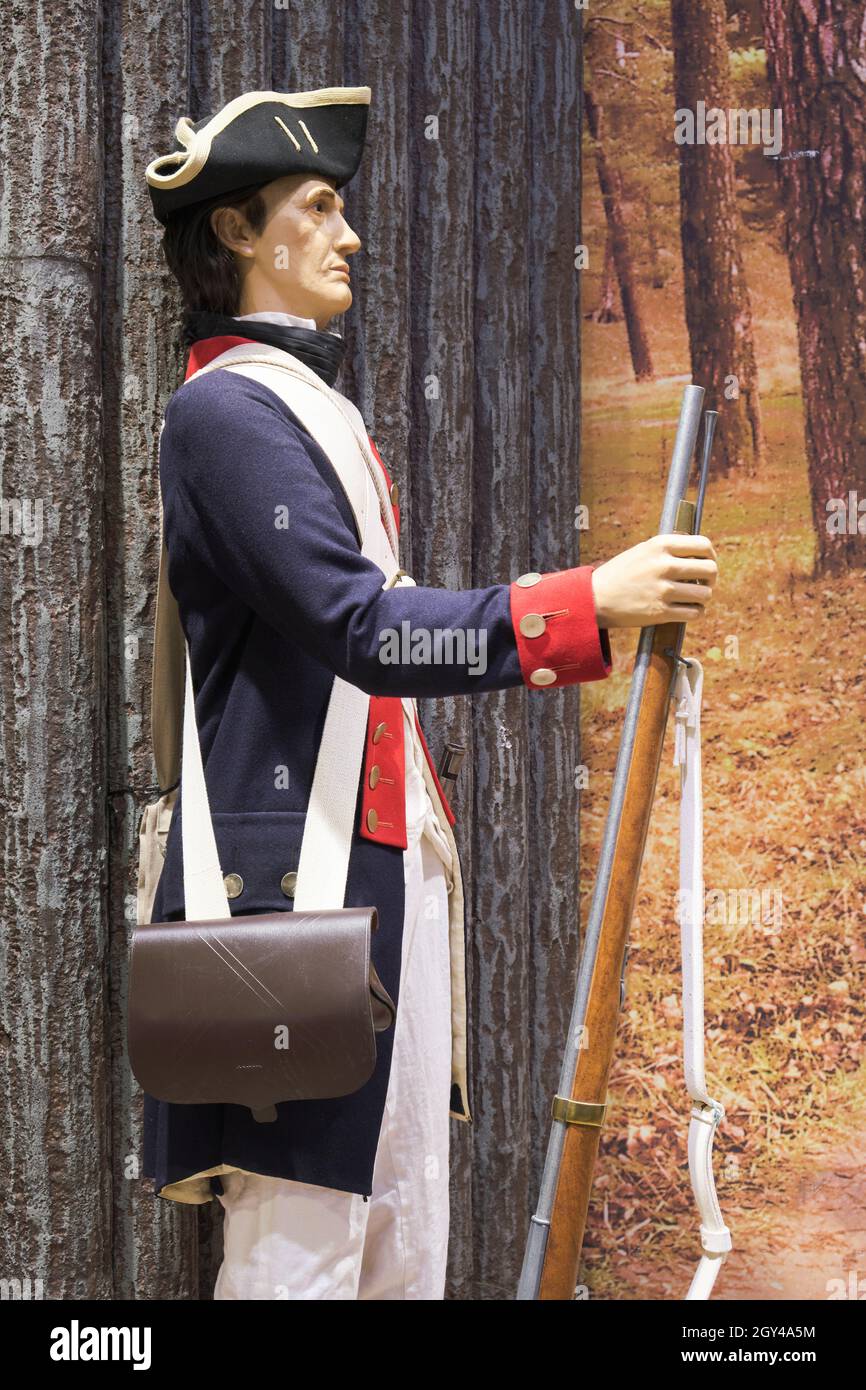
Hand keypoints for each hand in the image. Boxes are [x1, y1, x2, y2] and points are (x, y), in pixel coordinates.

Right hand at [590, 533, 717, 627]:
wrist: (595, 598)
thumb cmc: (621, 573)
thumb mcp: (643, 551)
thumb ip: (669, 550)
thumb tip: (700, 554)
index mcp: (661, 545)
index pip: (704, 545)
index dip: (711, 555)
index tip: (707, 563)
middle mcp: (664, 565)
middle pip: (710, 570)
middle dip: (710, 578)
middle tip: (703, 583)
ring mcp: (664, 590)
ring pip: (705, 594)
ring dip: (702, 597)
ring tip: (692, 598)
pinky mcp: (661, 612)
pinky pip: (695, 613)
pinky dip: (695, 612)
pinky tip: (686, 609)